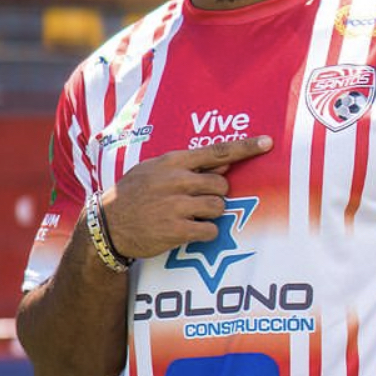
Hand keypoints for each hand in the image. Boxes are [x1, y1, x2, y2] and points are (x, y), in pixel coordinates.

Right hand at [100, 135, 272, 259]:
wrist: (107, 225)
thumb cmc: (134, 194)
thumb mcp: (153, 170)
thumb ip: (188, 165)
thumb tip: (225, 161)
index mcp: (172, 162)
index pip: (216, 151)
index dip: (245, 147)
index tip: (268, 143)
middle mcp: (176, 181)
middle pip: (222, 184)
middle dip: (215, 194)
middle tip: (195, 201)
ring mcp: (176, 206)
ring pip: (219, 207)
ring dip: (211, 214)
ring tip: (190, 216)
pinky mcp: (176, 230)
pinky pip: (211, 230)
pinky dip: (206, 232)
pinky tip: (189, 231)